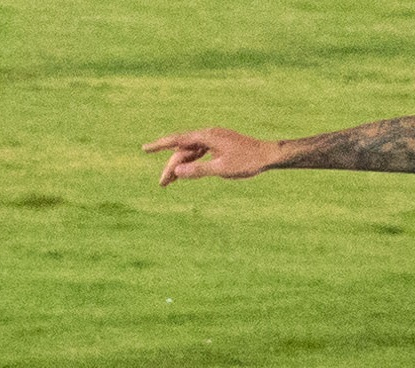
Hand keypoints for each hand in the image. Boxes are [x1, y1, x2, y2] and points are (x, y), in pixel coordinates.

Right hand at [142, 128, 281, 185]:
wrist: (269, 155)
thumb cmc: (248, 162)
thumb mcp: (222, 169)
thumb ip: (198, 170)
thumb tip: (177, 171)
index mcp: (207, 136)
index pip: (177, 140)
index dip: (159, 145)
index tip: (144, 148)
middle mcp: (208, 135)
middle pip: (184, 150)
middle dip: (172, 166)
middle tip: (163, 184)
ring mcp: (214, 140)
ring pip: (191, 153)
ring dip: (181, 166)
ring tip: (170, 182)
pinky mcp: (220, 145)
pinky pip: (201, 153)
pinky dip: (192, 163)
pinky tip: (186, 172)